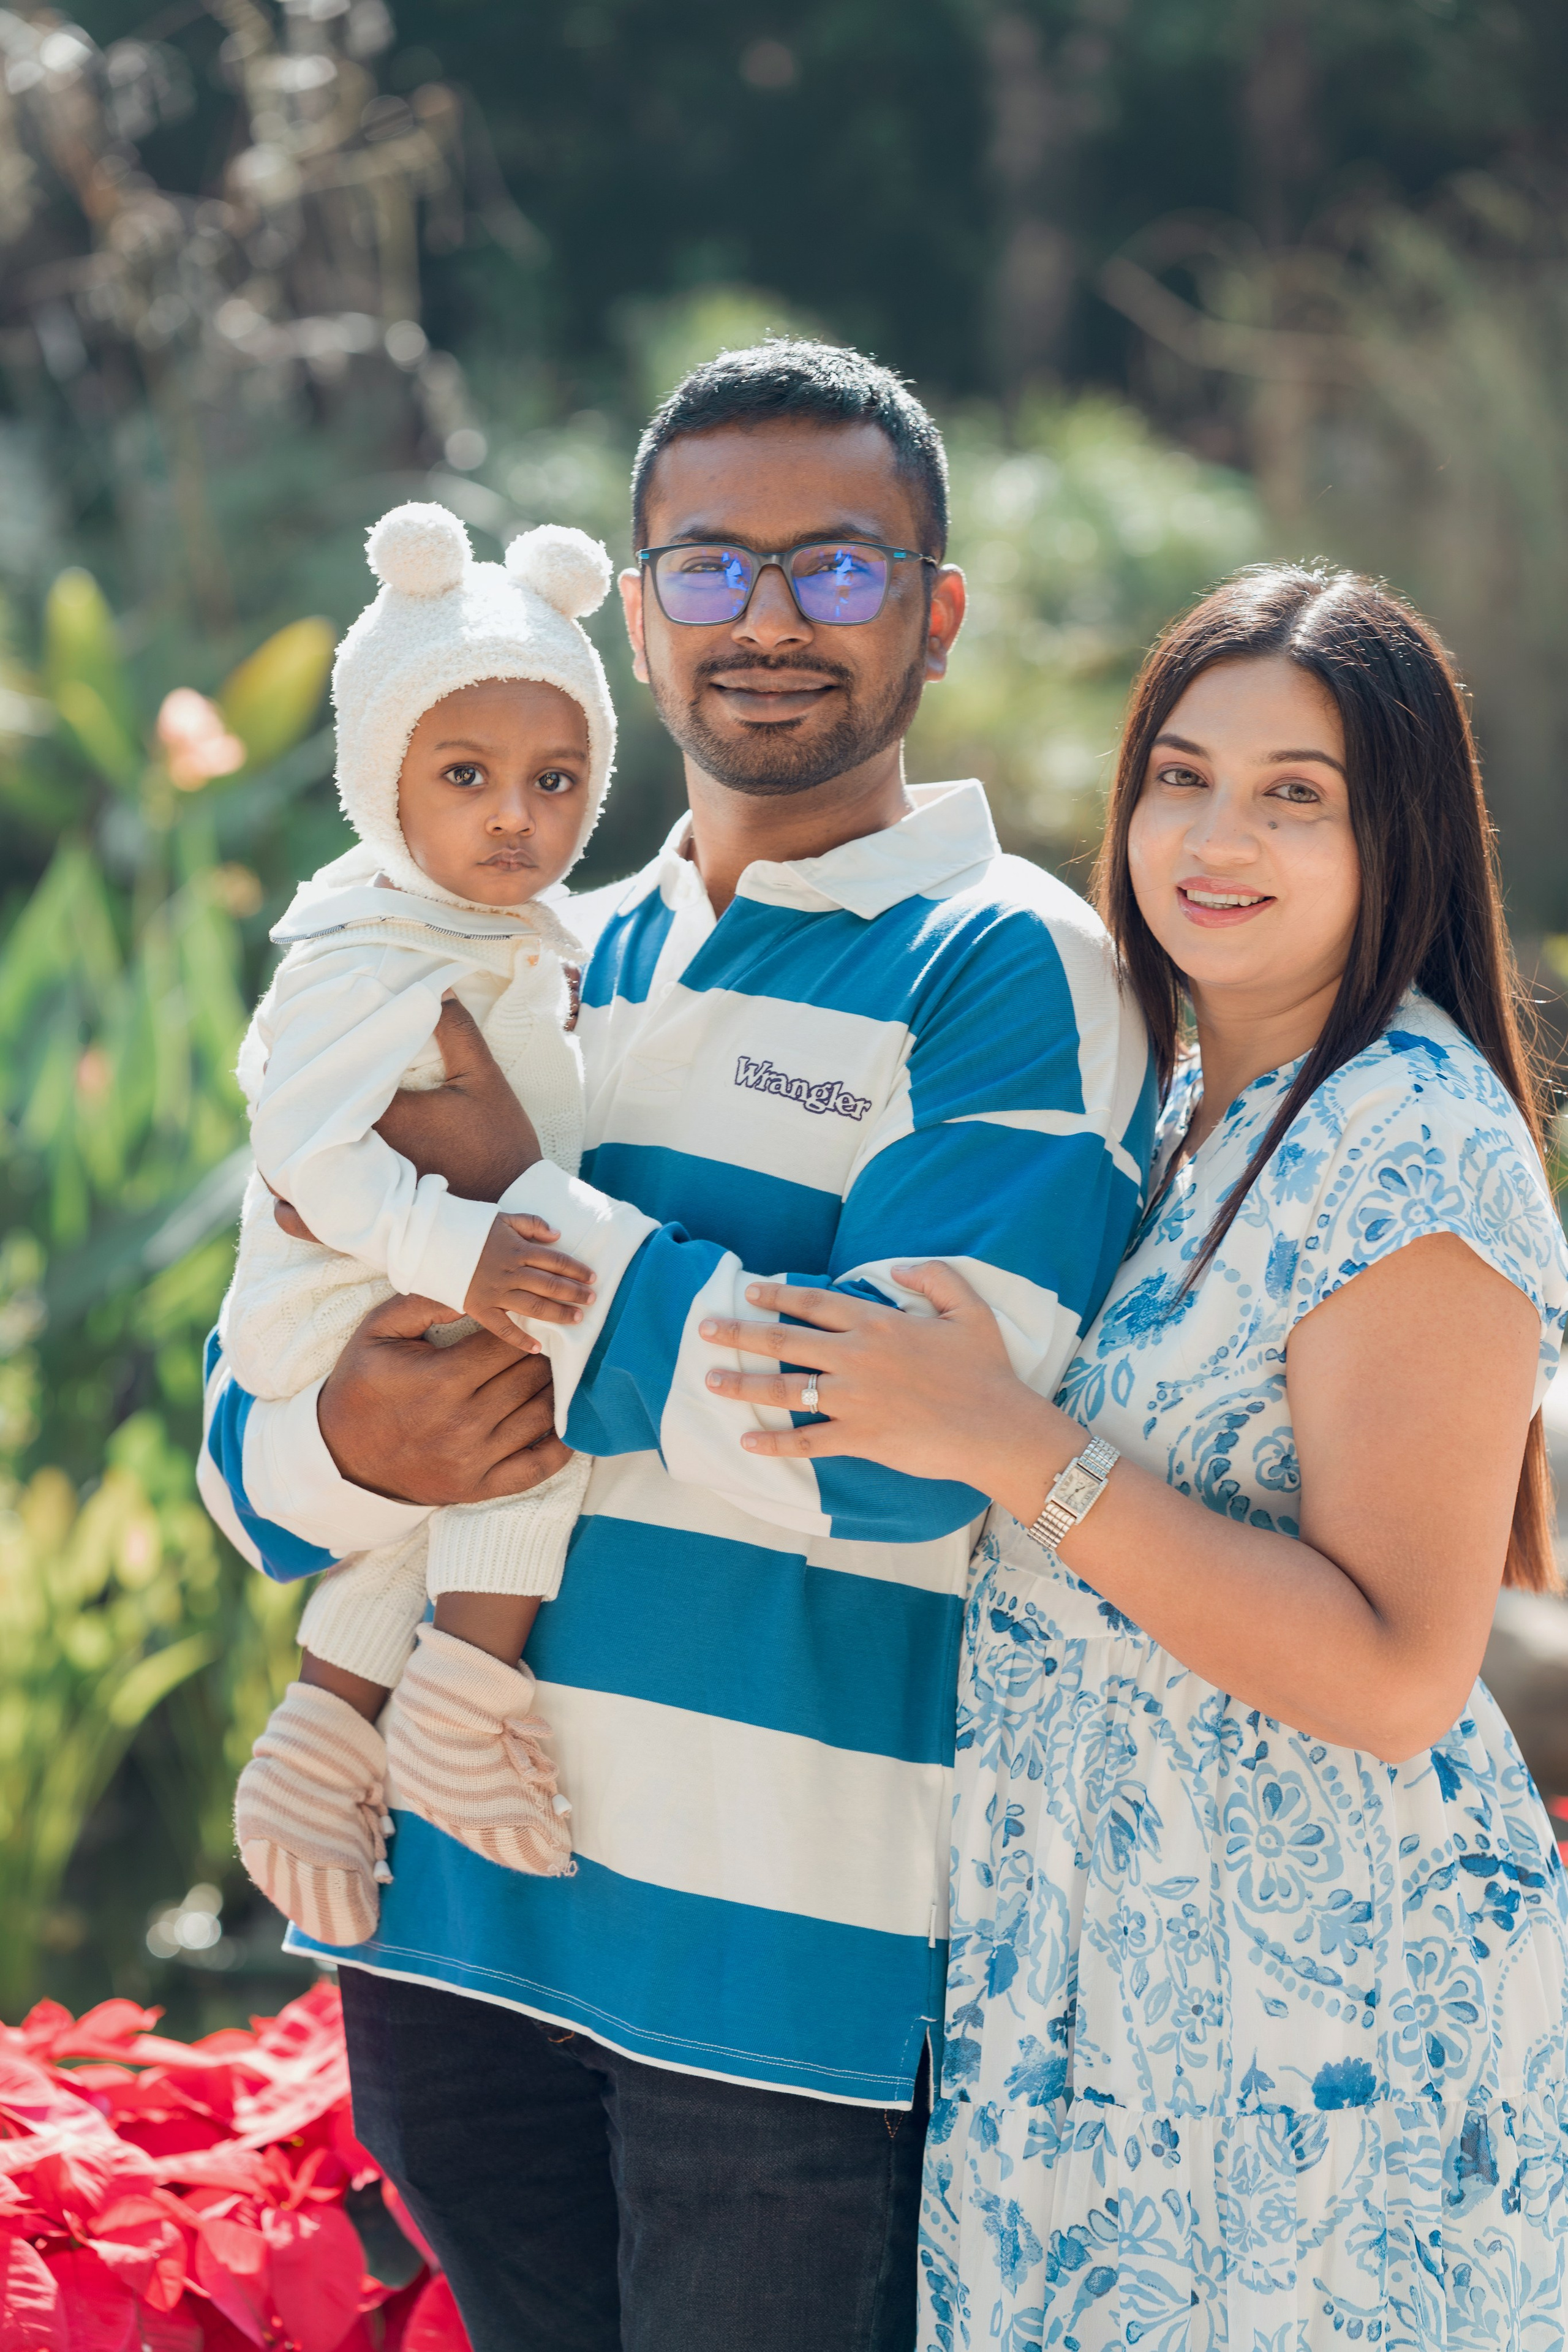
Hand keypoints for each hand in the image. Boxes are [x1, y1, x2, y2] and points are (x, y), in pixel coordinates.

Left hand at [270, 997, 543, 1239]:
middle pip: (302, 1125)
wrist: (514, 1208)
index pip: (327, 1083)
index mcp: (388, 1118)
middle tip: (277, 1071)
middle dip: (286, 1098)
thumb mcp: (483, 1077)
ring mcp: (360, 1196)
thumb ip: (456, 1029)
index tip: (292, 1039)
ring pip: (295, 1172)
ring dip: (282, 1146)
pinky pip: (308, 1220)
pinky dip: (290, 1201)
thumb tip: (436, 984)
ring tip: (277, 1117)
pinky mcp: (363, 1223)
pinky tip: (283, 1180)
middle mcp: (364, 1159)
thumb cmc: (499, 1142)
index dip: (306, 1061)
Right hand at [318, 1290, 571, 1504]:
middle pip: (531, 1377)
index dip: (525, 1329)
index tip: (530, 1323)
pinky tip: (568, 1425)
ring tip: (555, 1376)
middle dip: (543, 1357)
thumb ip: (422, 1303)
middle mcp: (465, 1422)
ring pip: (541, 1415)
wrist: (341, 1458)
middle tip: (549, 1347)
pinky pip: (538, 1467)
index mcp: (442, 1379)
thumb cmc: (362, 1388)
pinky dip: (562, 1447)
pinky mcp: (481, 1486)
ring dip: (554, 1391)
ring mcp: (475, 1459)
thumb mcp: (376, 1334)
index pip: (509, 1344)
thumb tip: (472, 1290)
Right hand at [464, 1213, 595, 1347]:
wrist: (433, 1241)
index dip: (577, 1270)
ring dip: (558, 1314)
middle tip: (592, 1300)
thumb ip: (532, 1224)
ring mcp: (496, 1292)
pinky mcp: (480, 1308)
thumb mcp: (503, 1218)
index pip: (556, 1261)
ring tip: (577, 1319)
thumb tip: (558, 1235)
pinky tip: (538, 1348)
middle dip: (574, 1293)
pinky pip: (503, 1329)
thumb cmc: (470, 1230)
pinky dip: (520, 1340)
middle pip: (550, 1285)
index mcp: (518, 1249)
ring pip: (534, 1306)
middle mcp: (510, 1272)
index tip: (593, 1278)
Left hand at [699, 1261, 1034, 1482]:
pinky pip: (806, 1440)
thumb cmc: (986, 1370)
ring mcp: (853, 1399)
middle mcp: (856, 1357)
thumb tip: (899, 1267)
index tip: (749, 1291)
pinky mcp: (859, 1437)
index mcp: (878, 1324)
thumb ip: (935, 1277)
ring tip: (711, 1382)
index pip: (815, 1302)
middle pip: (784, 1341)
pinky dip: (774, 1443)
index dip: (779, 1295)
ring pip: (784, 1389)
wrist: (997, 1427)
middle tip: (705, 1329)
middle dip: (739, 1333)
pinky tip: (747, 1441)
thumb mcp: (969, 1309)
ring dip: (743, 1385)